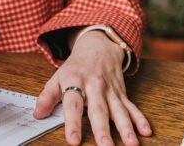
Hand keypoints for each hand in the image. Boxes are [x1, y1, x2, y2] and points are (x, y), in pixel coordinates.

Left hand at [33, 31, 151, 145]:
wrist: (98, 46)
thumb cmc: (76, 66)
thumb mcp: (57, 77)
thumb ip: (47, 96)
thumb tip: (37, 114)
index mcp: (76, 81)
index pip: (73, 104)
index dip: (73, 122)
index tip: (73, 140)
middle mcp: (95, 86)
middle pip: (99, 109)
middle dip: (103, 129)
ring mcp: (110, 90)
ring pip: (119, 110)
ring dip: (126, 127)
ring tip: (130, 143)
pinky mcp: (122, 93)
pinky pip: (132, 107)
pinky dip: (140, 119)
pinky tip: (145, 131)